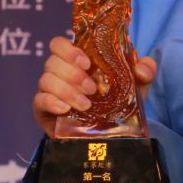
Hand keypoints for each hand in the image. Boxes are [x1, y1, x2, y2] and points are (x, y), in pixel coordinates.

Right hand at [31, 35, 156, 138]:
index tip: (87, 63)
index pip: (59, 44)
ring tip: (86, 105)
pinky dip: (51, 102)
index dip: (69, 49)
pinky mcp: (43, 111)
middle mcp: (59, 73)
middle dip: (73, 74)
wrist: (108, 137)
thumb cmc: (117, 105)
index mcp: (76, 62)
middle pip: (52, 61)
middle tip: (93, 89)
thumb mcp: (135, 88)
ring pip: (45, 79)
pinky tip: (65, 109)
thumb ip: (144, 73)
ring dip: (66, 90)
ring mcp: (49, 92)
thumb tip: (143, 68)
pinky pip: (38, 100)